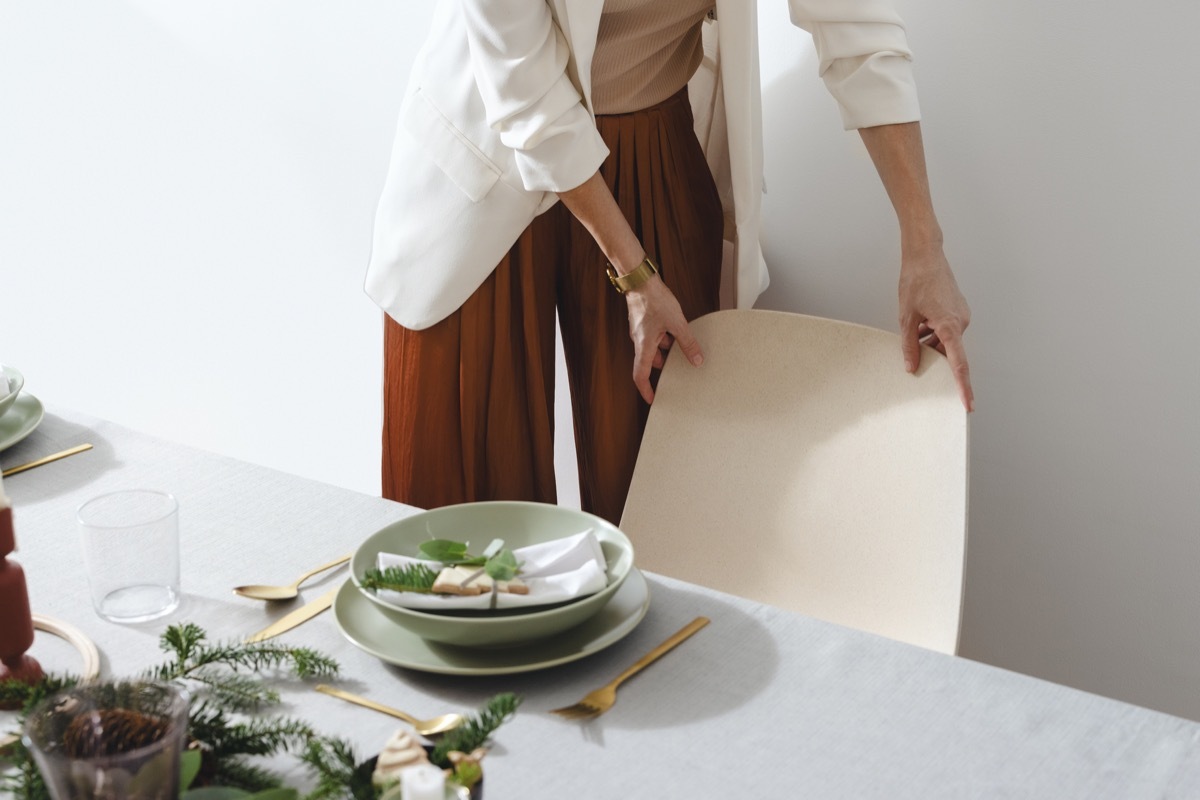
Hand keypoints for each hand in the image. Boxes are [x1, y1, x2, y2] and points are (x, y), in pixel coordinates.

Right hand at [624, 276, 703, 403]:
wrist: (641, 280)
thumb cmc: (655, 300)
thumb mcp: (677, 323)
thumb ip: (687, 342)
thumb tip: (697, 360)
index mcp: (644, 346)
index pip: (640, 375)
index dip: (646, 389)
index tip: (653, 399)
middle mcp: (639, 341)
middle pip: (648, 362)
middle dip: (662, 368)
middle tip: (674, 372)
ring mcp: (640, 331)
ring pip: (652, 348)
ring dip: (664, 351)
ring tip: (680, 349)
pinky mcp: (643, 321)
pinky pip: (653, 337)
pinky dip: (663, 339)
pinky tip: (675, 332)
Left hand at [898, 246, 972, 411]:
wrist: (925, 255)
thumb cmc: (916, 282)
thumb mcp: (906, 318)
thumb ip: (909, 345)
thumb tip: (912, 366)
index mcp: (949, 325)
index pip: (959, 363)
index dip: (963, 386)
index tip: (967, 404)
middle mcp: (960, 322)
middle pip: (950, 352)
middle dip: (935, 358)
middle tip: (919, 358)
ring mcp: (961, 315)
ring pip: (948, 341)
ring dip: (932, 344)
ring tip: (914, 331)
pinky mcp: (959, 310)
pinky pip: (948, 330)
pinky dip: (935, 333)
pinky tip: (920, 326)